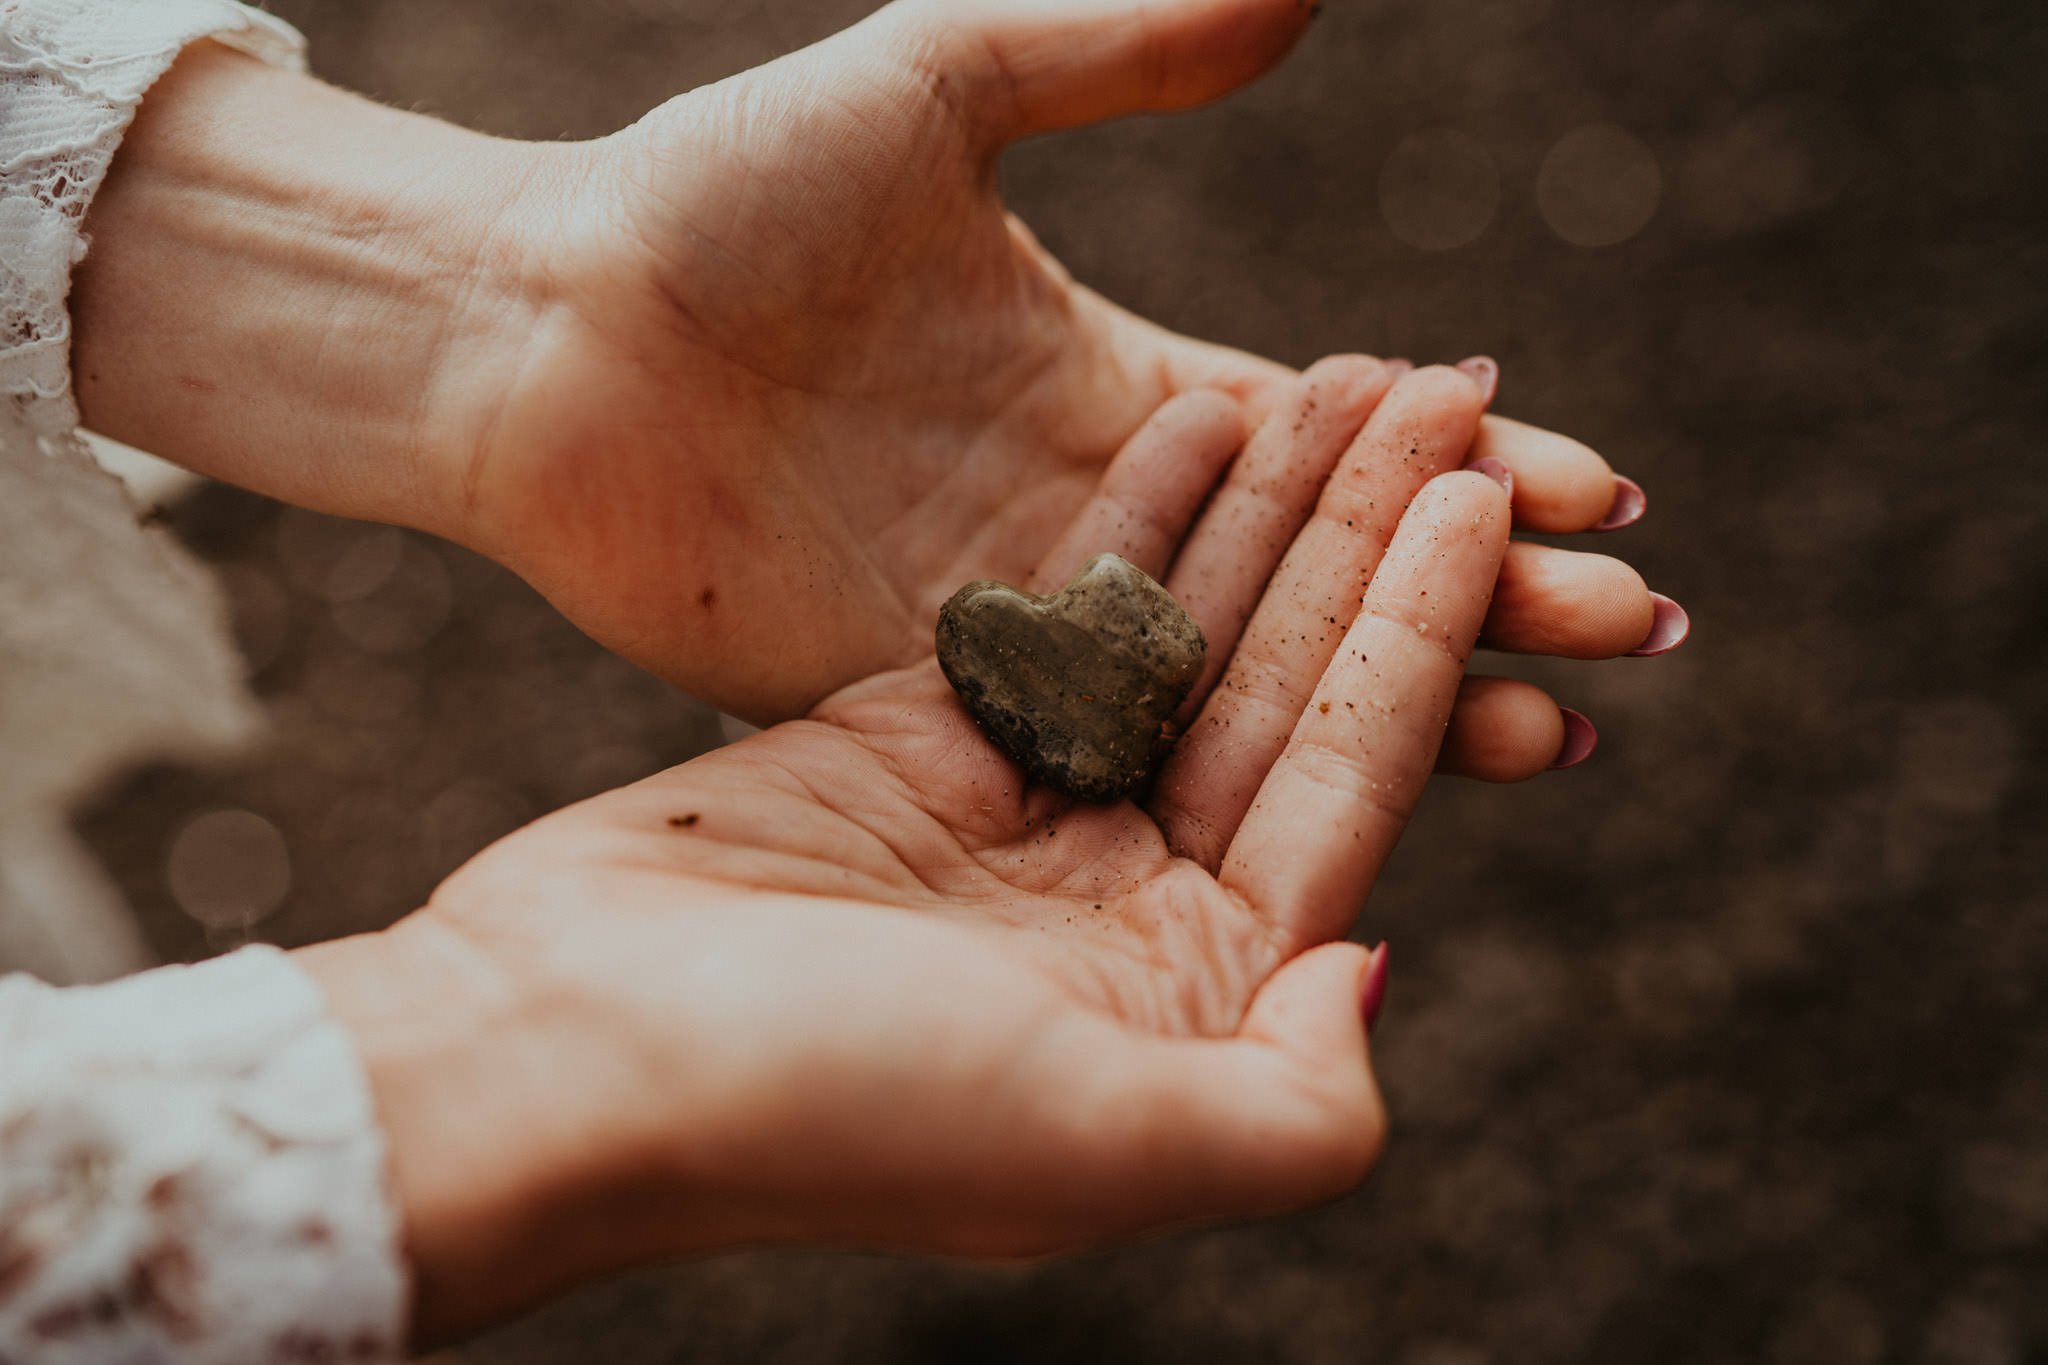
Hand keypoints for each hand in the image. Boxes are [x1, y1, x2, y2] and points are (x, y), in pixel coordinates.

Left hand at [74, 3, 1668, 723]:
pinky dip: (1228, 775)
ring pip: (1243, 684)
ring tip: (1553, 738)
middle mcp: (1090, 518)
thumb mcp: (938, 87)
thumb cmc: (716, 199)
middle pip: (1322, 574)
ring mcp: (1016, 625)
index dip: (1464, 463)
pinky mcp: (930, 709)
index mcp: (1112, 383)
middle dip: (1478, 599)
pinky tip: (1343, 804)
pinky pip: (1111, 752)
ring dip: (1397, 705)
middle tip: (1634, 635)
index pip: (1330, 441)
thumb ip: (1119, 48)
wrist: (534, 334)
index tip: (1602, 484)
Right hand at [298, 366, 1630, 1342]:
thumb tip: (1380, 963)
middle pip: (1278, 689)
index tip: (1487, 498)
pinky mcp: (920, 745)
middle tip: (1437, 388)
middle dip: (1363, 542)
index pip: (1346, 785)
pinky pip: (1056, 610)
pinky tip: (1201, 411)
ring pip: (1181, 635)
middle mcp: (1123, 908)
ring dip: (1266, 510)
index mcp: (1189, 995)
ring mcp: (1024, 820)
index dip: (1425, 636)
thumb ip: (1288, 1103)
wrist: (554, 1048)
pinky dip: (1131, 518)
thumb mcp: (1093, 1146)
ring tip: (1341, 374)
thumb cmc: (817, 1111)